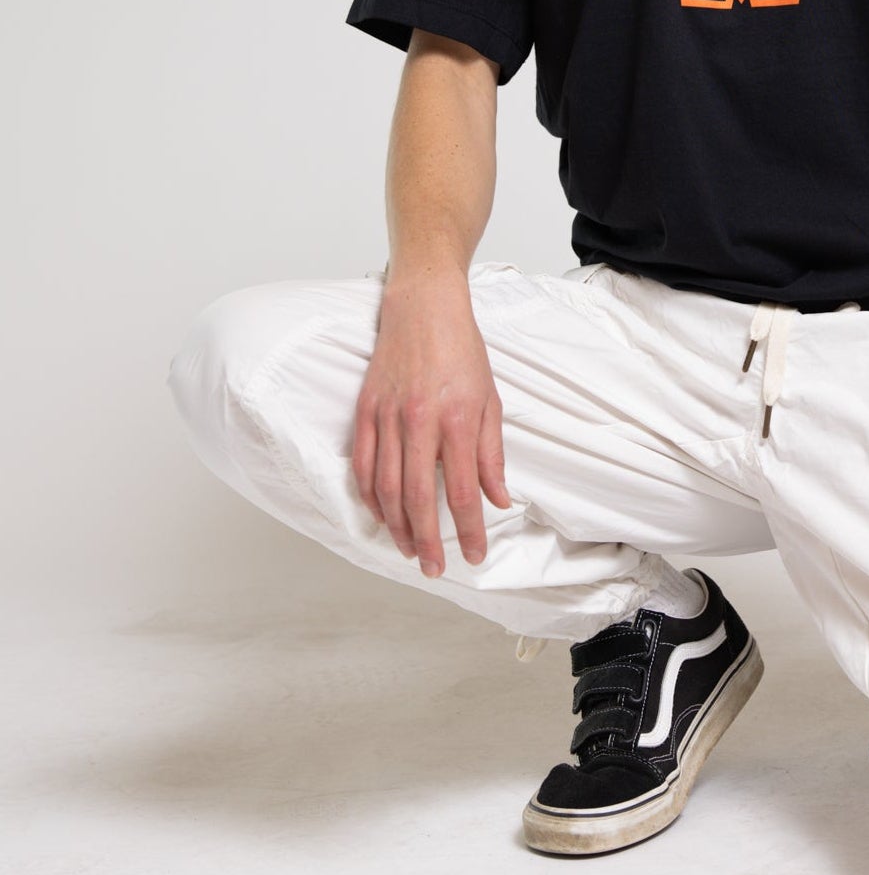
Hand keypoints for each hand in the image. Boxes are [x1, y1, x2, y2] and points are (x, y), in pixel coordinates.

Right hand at [352, 285, 510, 578]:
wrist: (423, 306)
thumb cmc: (462, 350)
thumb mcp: (490, 399)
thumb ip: (491, 454)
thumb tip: (498, 500)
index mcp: (457, 418)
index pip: (464, 489)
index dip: (469, 529)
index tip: (474, 555)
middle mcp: (419, 420)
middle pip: (420, 497)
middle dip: (428, 540)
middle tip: (435, 568)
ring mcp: (388, 415)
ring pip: (387, 487)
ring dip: (397, 526)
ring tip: (409, 550)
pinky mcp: (366, 409)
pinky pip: (364, 464)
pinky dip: (369, 496)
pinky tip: (381, 515)